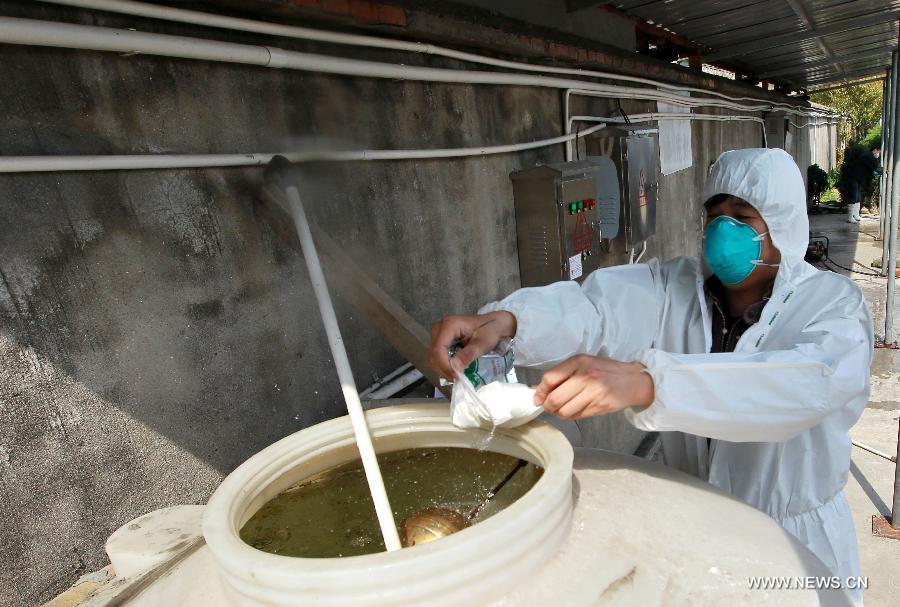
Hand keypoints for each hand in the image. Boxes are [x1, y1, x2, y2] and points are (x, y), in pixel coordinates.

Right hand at [428, 311, 516, 380]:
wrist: (493, 324)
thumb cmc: (489, 331)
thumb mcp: (482, 344)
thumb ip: (468, 355)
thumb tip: (454, 369)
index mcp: (449, 325)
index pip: (438, 349)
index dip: (444, 365)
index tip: (456, 376)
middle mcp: (439, 328)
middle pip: (433, 354)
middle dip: (444, 369)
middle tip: (458, 378)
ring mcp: (438, 333)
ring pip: (433, 356)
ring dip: (443, 368)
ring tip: (457, 375)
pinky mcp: (440, 339)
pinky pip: (437, 356)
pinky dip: (444, 365)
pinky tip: (455, 369)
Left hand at [534, 355, 653, 419]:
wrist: (634, 381)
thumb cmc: (605, 371)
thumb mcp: (583, 364)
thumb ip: (560, 375)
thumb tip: (537, 389)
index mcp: (578, 362)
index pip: (550, 378)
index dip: (540, 391)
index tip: (537, 397)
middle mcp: (585, 376)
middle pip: (554, 398)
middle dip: (548, 406)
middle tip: (548, 406)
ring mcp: (593, 392)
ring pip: (564, 411)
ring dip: (559, 413)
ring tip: (562, 408)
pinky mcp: (600, 406)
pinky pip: (576, 416)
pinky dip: (571, 415)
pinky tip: (575, 409)